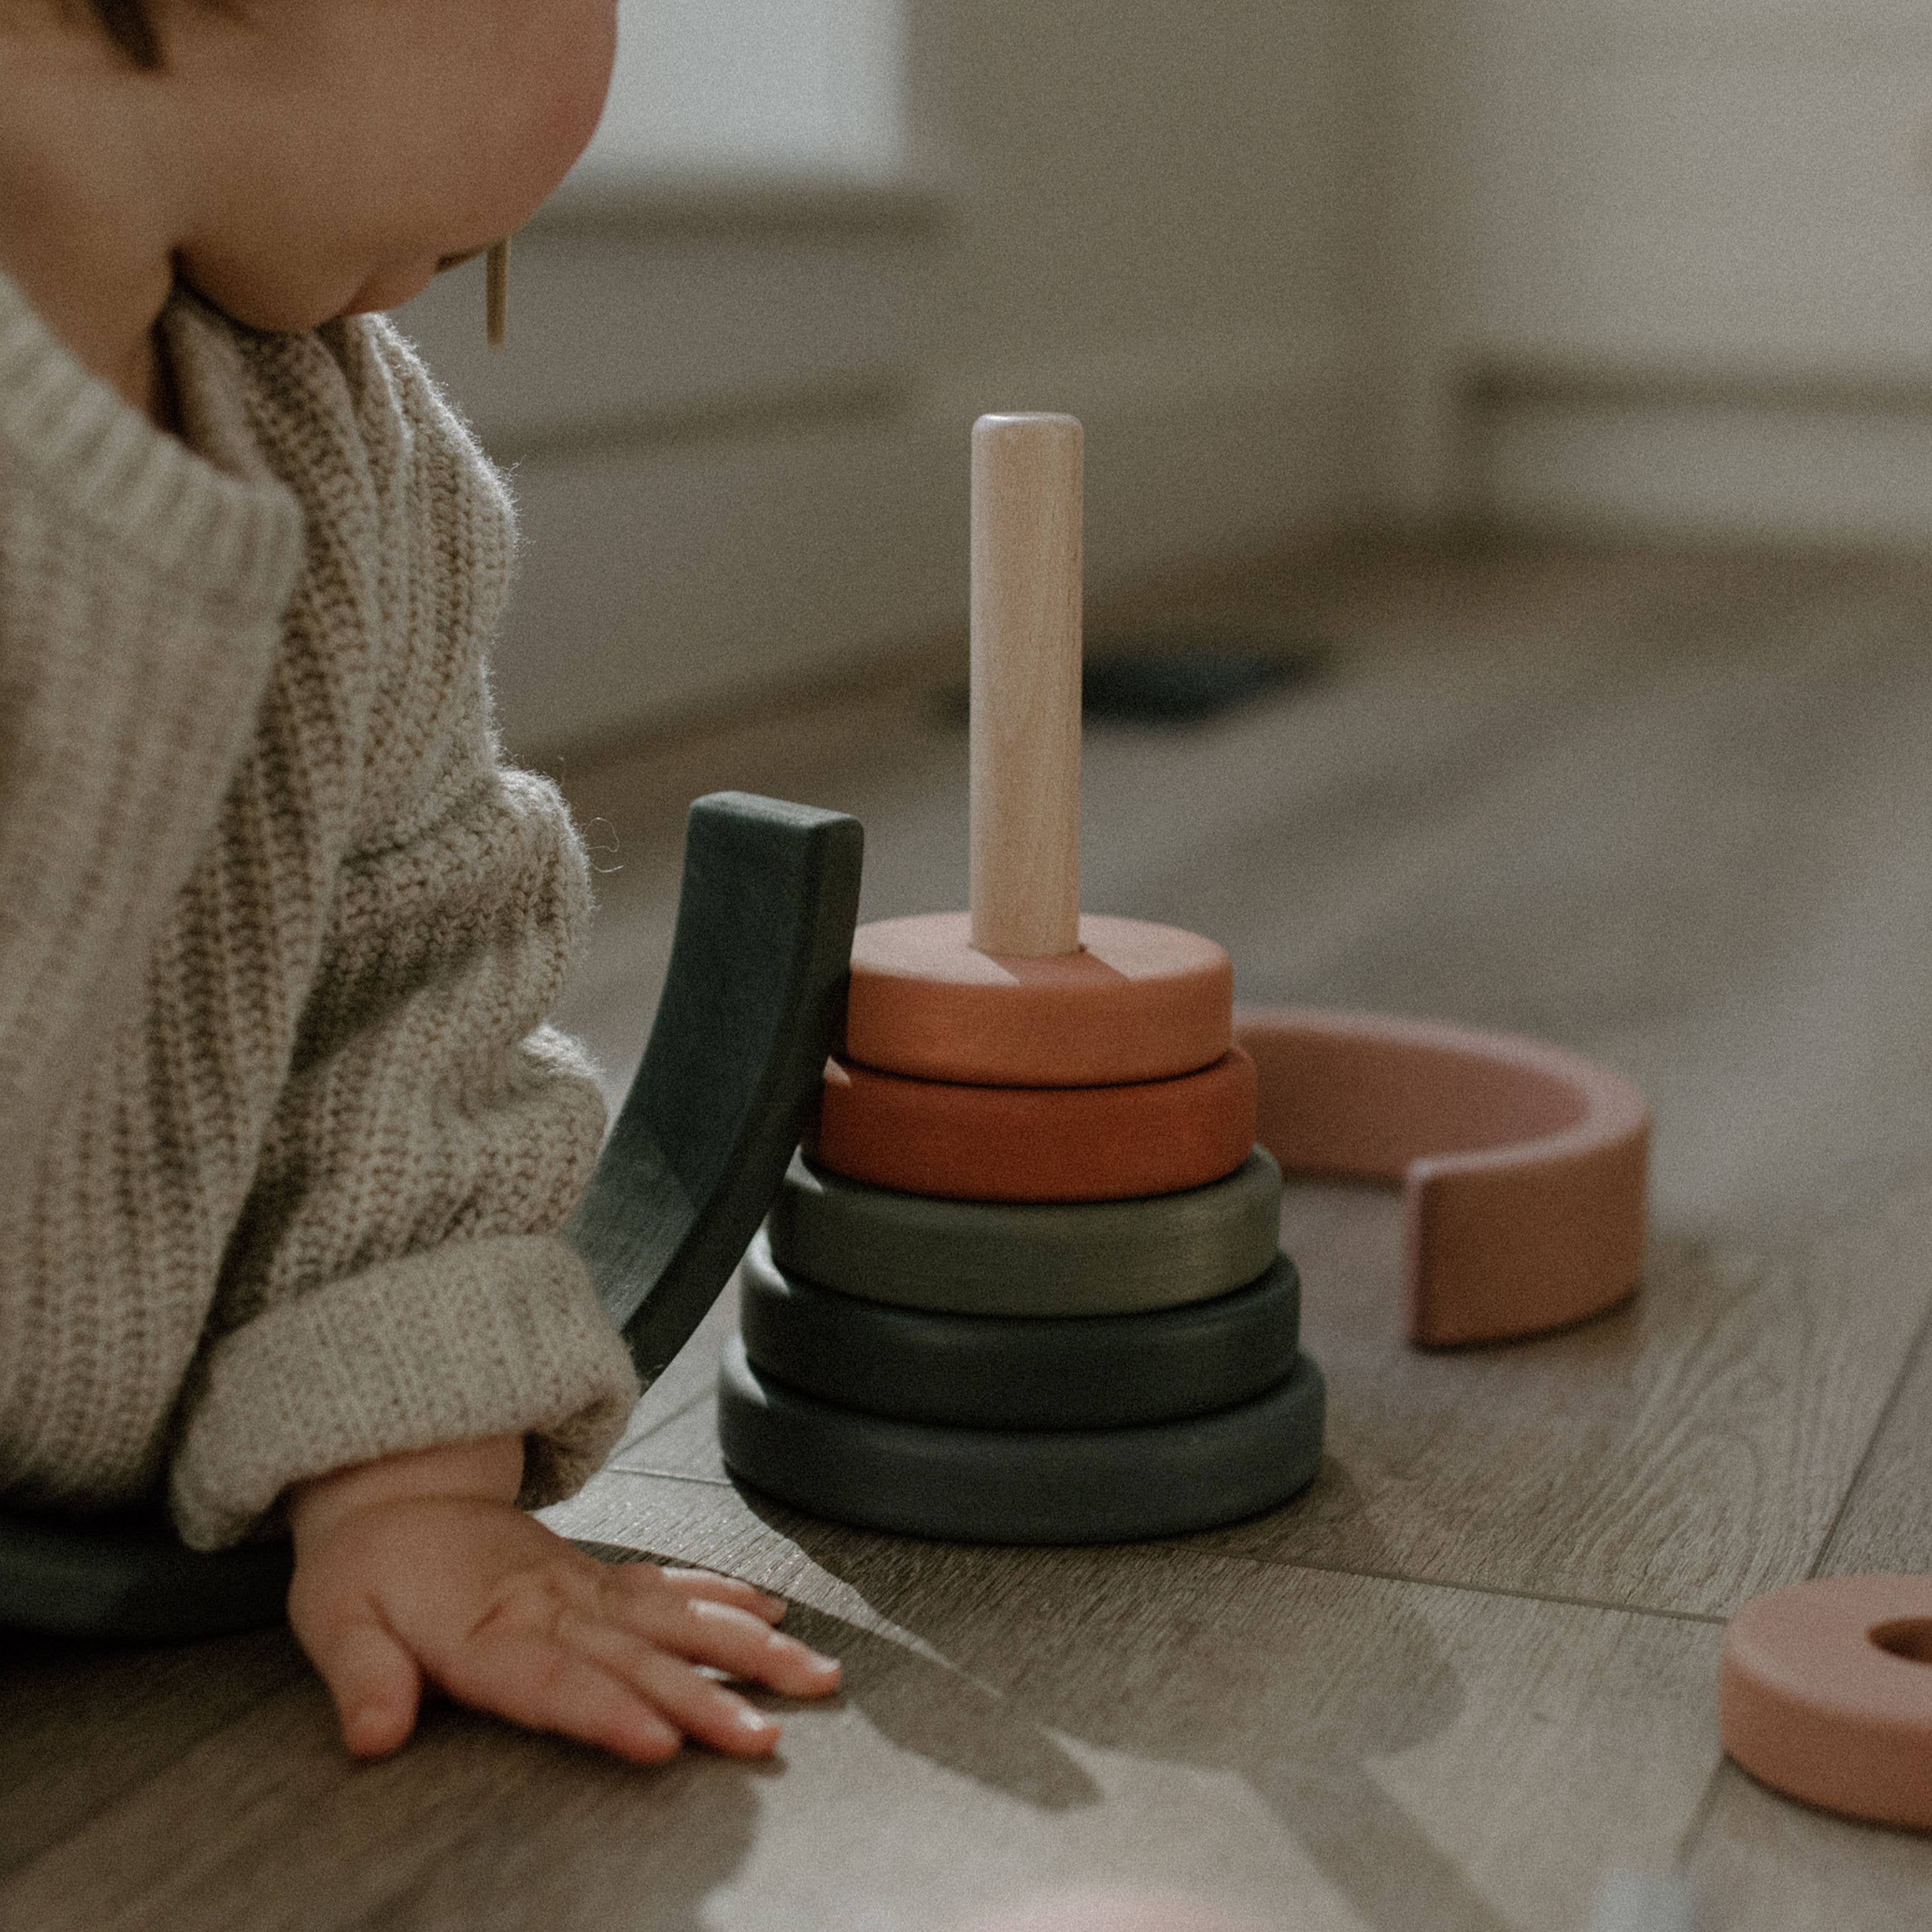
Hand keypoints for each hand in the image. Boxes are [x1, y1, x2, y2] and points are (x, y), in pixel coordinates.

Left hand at [284, 1434, 840, 1763]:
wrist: (397, 1486)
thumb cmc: (366, 1565)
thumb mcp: (335, 1621)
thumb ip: (362, 1677)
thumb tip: (372, 1735)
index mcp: (488, 1627)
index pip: (556, 1680)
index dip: (609, 1712)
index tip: (661, 1741)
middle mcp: (553, 1604)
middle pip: (640, 1657)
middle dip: (709, 1696)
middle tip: (764, 1735)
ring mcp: (586, 1585)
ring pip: (679, 1618)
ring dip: (746, 1648)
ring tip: (809, 1675)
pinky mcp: (601, 1574)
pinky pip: (672, 1584)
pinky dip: (726, 1597)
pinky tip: (773, 1615)